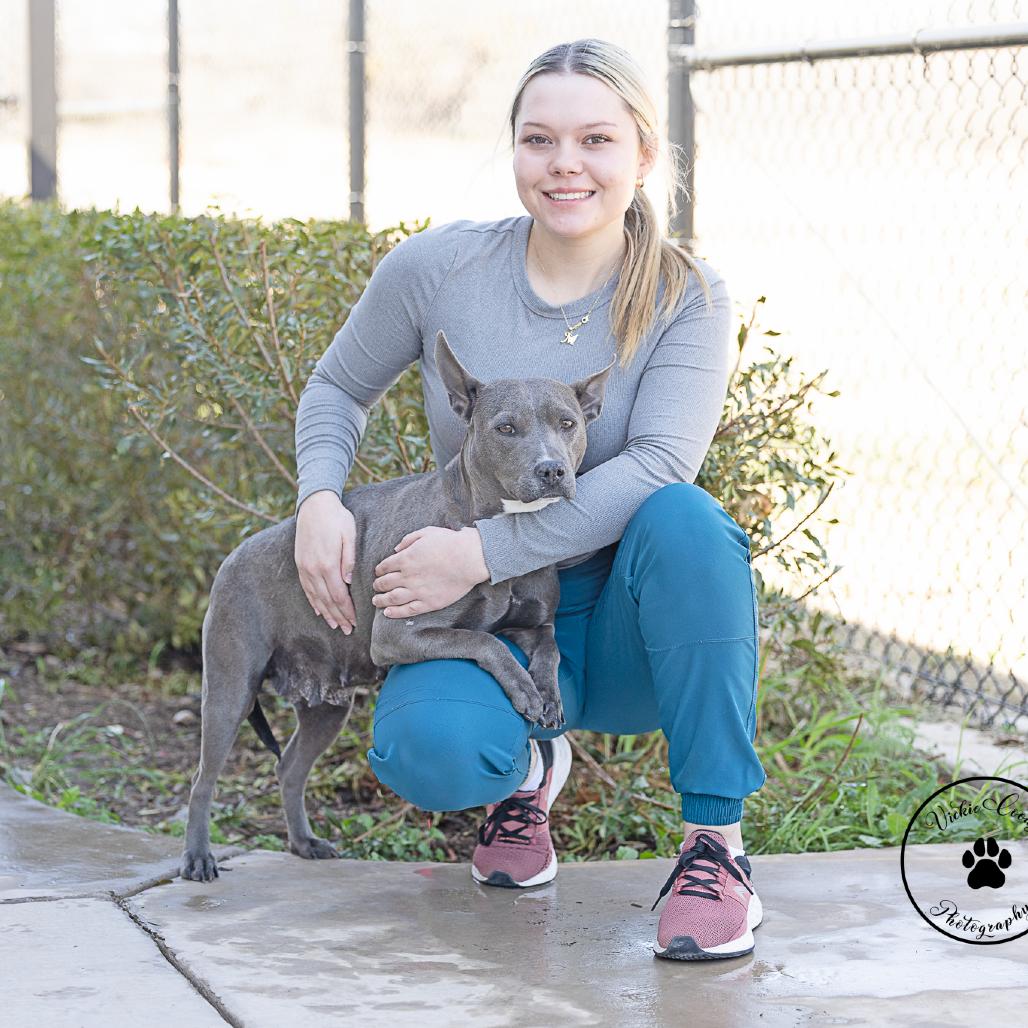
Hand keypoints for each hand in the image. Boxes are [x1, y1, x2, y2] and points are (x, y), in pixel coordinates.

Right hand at [294, 490, 358, 632]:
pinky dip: (314, 601)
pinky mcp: (300, 564)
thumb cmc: (336, 518)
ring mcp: (305, 567)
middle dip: (338, 617)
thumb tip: (348, 581)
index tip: (355, 622)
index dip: (347, 611)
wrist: (314, 505)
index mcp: (328, 563)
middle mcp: (313, 569)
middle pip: (327, 600)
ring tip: (335, 625)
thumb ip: (349, 559)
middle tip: (347, 630)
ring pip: (315, 597)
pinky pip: (307, 588)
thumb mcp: (349, 534)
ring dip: (326, 613)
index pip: (338, 595)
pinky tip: (319, 610)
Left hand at [372, 526, 488, 617]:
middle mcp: (407, 576)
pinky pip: (407, 610)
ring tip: (376, 601)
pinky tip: (387, 612)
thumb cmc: (450, 543)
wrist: (469, 558)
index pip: (384, 566)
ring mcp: (417, 591)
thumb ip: (408, 539)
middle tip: (376, 586)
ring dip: (381, 600)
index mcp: (405, 559)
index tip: (379, 572)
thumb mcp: (426, 532)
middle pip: (385, 583)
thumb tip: (396, 549)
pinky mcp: (428, 602)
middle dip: (378, 585)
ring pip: (392, 598)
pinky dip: (395, 612)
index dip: (379, 570)